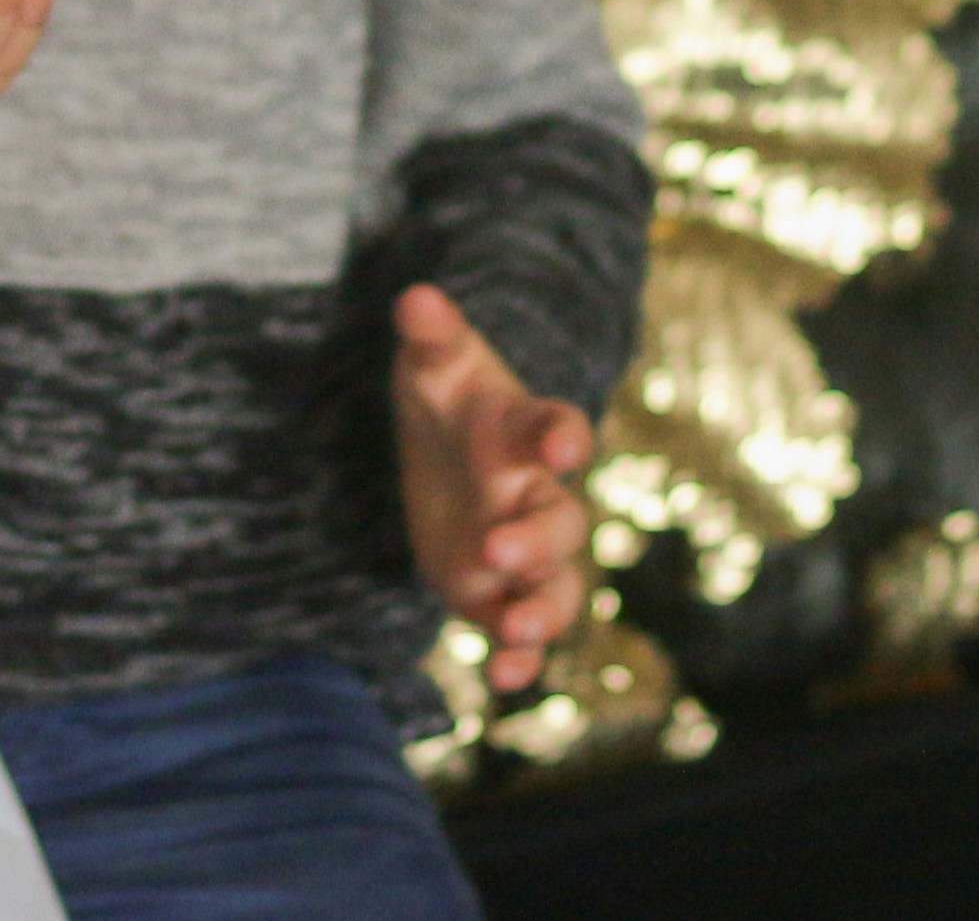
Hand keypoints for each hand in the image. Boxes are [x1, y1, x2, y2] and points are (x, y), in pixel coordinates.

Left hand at [392, 281, 594, 695]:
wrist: (442, 446)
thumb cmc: (447, 393)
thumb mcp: (433, 362)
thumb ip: (431, 335)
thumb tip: (414, 298)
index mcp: (524, 431)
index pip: (556, 425)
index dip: (562, 433)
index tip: (564, 443)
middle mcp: (535, 494)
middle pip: (561, 522)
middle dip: (538, 540)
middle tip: (501, 549)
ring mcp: (523, 548)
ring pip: (556, 587)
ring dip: (543, 612)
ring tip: (517, 633)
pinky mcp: (499, 592)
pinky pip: (522, 632)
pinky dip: (519, 658)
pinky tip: (499, 679)